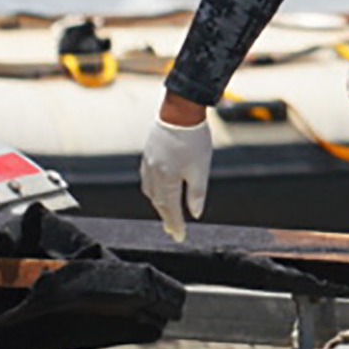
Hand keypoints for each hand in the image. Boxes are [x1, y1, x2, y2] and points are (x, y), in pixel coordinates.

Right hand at [141, 116, 211, 240]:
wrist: (179, 113)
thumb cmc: (192, 140)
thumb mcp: (200, 170)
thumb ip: (196, 194)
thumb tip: (194, 213)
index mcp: (166, 180)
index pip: (170, 209)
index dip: (175, 224)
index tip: (179, 236)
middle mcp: (153, 174)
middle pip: (158, 202)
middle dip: (166, 217)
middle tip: (173, 230)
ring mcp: (148, 164)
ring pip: (151, 191)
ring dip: (159, 205)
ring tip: (167, 214)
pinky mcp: (148, 155)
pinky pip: (148, 179)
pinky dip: (154, 190)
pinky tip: (159, 191)